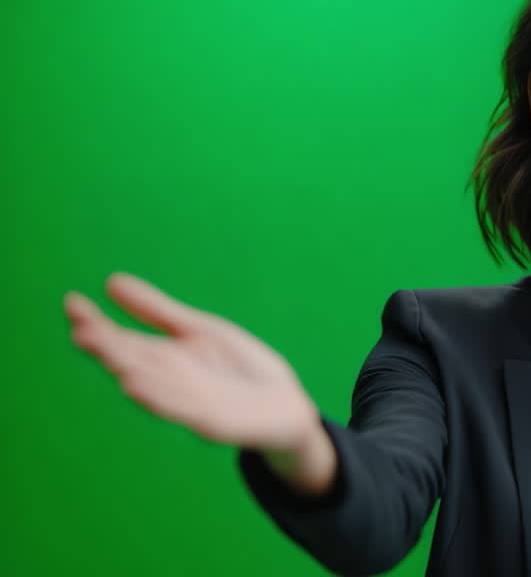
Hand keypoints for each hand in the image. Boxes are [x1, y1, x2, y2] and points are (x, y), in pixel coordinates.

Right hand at [65, 272, 320, 454]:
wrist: (284, 405)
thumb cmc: (238, 368)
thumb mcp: (199, 330)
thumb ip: (157, 311)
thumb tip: (110, 282)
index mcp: (163, 358)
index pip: (122, 339)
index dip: (96, 324)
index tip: (72, 302)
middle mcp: (169, 380)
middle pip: (132, 362)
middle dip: (107, 349)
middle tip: (80, 330)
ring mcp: (189, 402)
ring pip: (153, 387)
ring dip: (130, 373)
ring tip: (110, 356)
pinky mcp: (213, 422)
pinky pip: (183, 410)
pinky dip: (161, 398)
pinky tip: (139, 384)